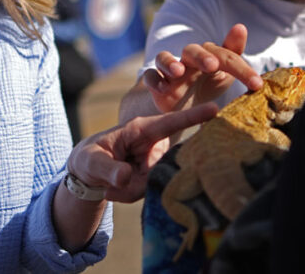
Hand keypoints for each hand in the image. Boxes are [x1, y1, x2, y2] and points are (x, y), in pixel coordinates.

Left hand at [67, 103, 217, 202]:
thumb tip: (125, 176)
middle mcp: (155, 144)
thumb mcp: (91, 162)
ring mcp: (158, 161)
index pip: (170, 122)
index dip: (193, 116)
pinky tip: (117, 189)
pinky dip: (131, 194)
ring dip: (132, 189)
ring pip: (157, 182)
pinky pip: (152, 191)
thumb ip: (107, 169)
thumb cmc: (90, 158)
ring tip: (111, 185)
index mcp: (140, 129)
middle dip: (140, 179)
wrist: (89, 172)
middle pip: (164, 164)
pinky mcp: (158, 176)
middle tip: (113, 182)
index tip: (215, 109)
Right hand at [142, 23, 262, 112]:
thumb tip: (241, 26)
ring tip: (178, 71)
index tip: (257, 85)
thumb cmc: (208, 83)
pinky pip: (150, 76)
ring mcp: (170, 70)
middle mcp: (189, 59)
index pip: (227, 56)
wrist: (185, 105)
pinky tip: (162, 88)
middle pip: (193, 50)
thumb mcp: (225, 73)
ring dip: (170, 63)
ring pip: (164, 58)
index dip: (242, 69)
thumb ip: (234, 53)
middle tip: (212, 66)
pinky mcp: (156, 83)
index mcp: (210, 55)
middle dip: (202, 57)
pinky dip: (154, 80)